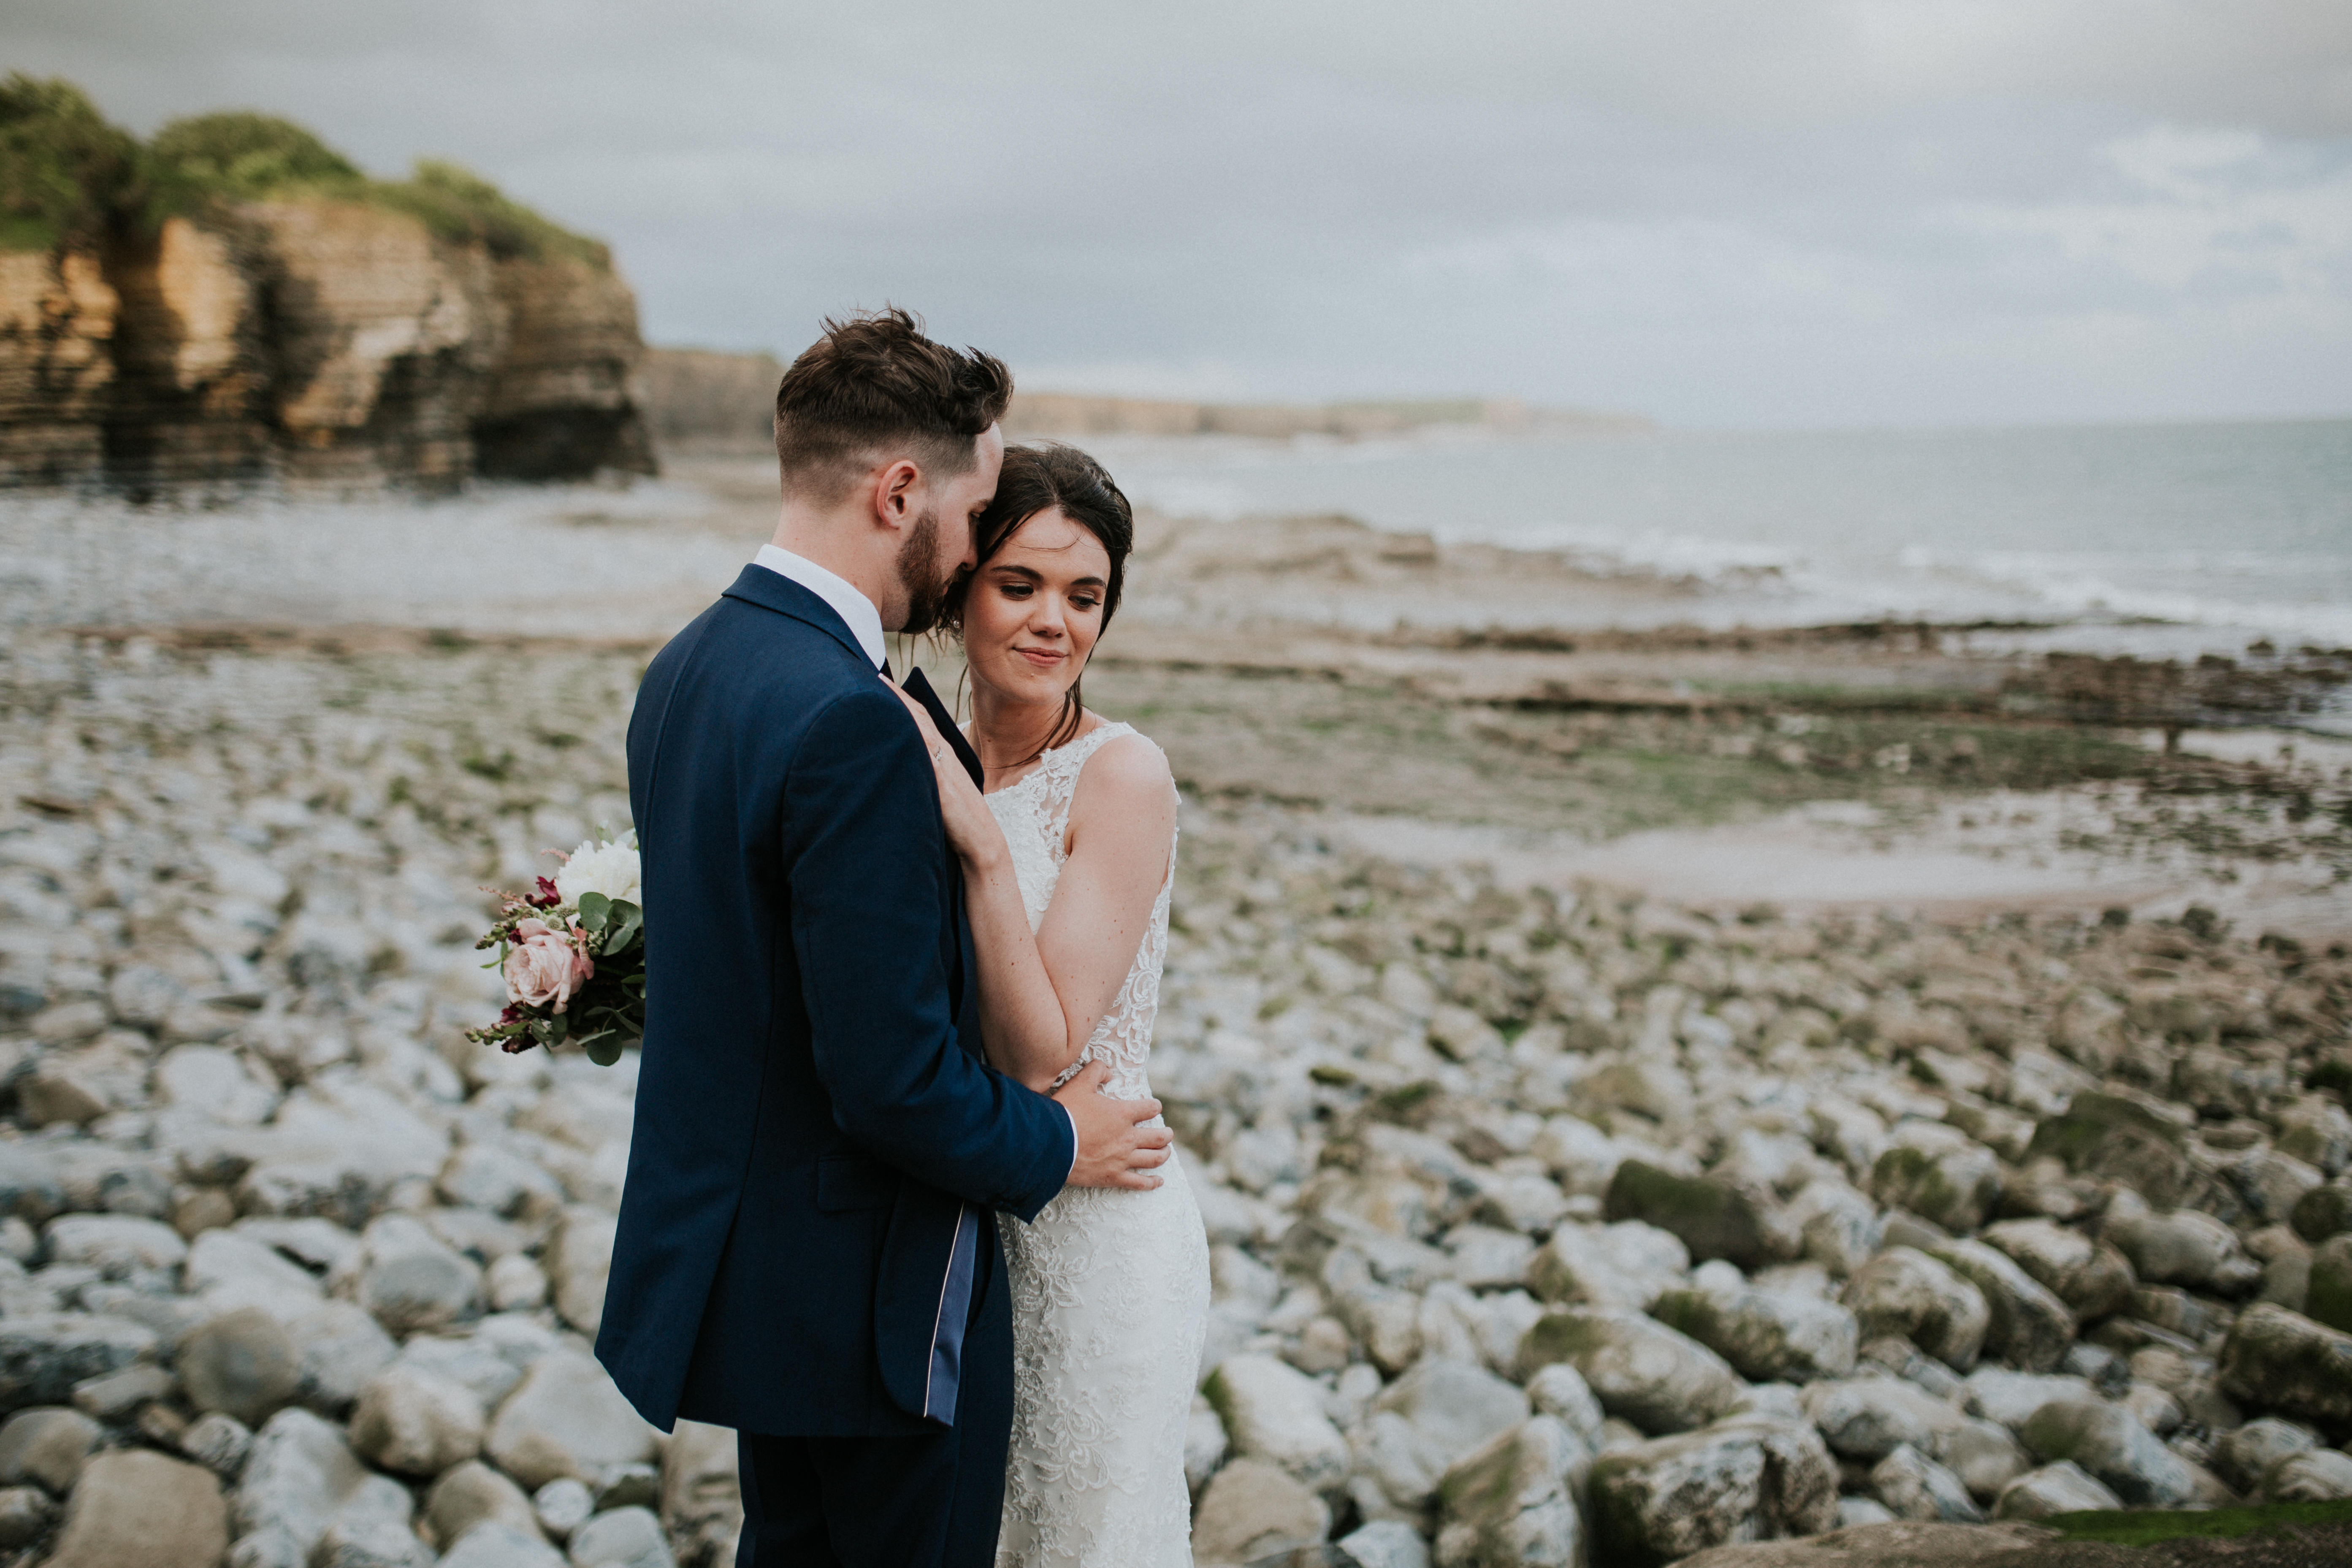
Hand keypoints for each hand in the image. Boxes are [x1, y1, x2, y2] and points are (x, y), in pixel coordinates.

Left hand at [892, 687, 1003, 869]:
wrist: (982, 840)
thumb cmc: (961, 821)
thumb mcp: (940, 790)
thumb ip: (925, 775)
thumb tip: (902, 767)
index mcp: (944, 754)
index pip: (921, 718)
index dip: (902, 698)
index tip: (881, 681)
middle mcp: (944, 753)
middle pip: (917, 714)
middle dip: (896, 693)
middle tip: (872, 674)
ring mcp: (942, 764)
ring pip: (918, 725)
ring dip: (898, 705)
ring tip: (876, 687)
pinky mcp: (939, 780)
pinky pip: (922, 749)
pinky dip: (907, 730)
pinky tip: (891, 719)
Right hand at [1055, 1060, 1171, 1189]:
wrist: (1049, 1143)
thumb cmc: (1065, 1113)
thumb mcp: (1079, 1084)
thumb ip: (1096, 1071)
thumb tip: (1109, 1071)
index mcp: (1123, 1114)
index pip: (1150, 1109)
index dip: (1154, 1107)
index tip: (1155, 1108)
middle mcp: (1128, 1137)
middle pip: (1158, 1137)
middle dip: (1166, 1135)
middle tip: (1168, 1134)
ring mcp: (1122, 1159)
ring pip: (1154, 1159)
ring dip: (1164, 1154)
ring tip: (1166, 1152)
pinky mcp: (1113, 1177)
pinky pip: (1139, 1183)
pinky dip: (1152, 1183)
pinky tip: (1159, 1181)